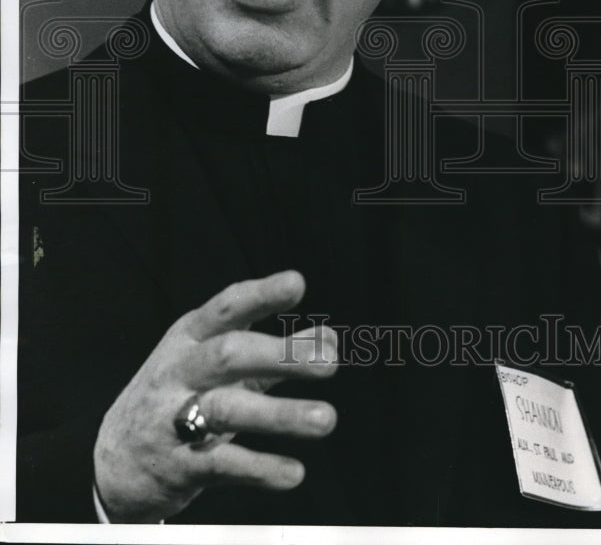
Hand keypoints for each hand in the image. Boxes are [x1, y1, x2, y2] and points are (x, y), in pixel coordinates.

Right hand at [93, 270, 337, 522]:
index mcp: (190, 337)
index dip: (261, 295)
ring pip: (228, 410)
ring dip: (280, 415)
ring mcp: (174, 417)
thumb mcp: (218, 366)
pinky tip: (294, 473)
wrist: (114, 459)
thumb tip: (329, 339)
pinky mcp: (178, 463)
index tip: (296, 284)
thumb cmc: (180, 396)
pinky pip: (221, 463)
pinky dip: (260, 468)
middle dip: (279, 356)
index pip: (225, 308)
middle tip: (329, 363)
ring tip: (326, 418)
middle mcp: (180, 371)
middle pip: (228, 355)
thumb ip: (273, 353)